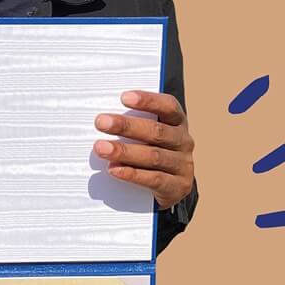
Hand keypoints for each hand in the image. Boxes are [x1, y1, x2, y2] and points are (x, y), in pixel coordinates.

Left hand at [93, 90, 194, 210]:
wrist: (169, 185)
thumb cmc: (149, 148)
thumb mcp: (145, 133)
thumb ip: (130, 122)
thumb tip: (102, 117)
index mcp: (176, 121)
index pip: (168, 106)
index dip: (148, 100)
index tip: (124, 97)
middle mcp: (183, 141)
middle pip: (156, 131)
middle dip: (126, 126)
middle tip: (101, 122)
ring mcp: (183, 165)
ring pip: (153, 156)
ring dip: (124, 151)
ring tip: (100, 148)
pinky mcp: (178, 187)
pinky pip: (154, 179)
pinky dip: (132, 174)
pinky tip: (114, 169)